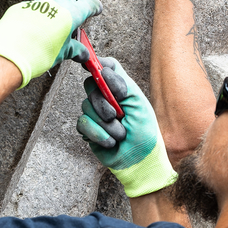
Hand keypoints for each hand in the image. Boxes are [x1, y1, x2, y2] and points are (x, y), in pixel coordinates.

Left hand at [0, 0, 101, 87]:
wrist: (10, 54)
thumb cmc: (41, 54)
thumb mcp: (62, 53)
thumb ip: (75, 50)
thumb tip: (84, 54)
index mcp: (70, 14)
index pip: (88, 5)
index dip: (94, 7)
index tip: (97, 9)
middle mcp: (55, 5)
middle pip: (69, 2)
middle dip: (72, 11)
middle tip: (70, 26)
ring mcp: (37, 4)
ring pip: (50, 5)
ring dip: (53, 14)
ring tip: (49, 30)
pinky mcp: (21, 8)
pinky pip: (33, 10)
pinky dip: (36, 17)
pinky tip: (32, 31)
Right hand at [77, 58, 176, 196]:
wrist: (140, 161)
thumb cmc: (144, 132)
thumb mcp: (138, 104)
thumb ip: (121, 83)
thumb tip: (103, 67)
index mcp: (120, 89)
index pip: (105, 68)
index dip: (98, 65)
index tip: (95, 68)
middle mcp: (106, 98)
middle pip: (91, 86)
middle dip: (104, 103)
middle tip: (118, 115)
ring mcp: (96, 113)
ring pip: (86, 107)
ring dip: (106, 124)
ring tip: (120, 134)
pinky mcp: (88, 130)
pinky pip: (83, 124)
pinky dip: (98, 134)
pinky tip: (111, 142)